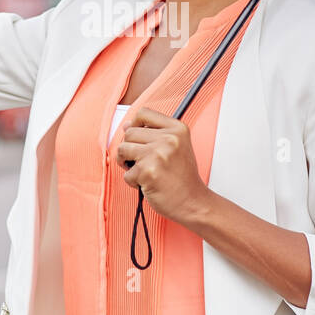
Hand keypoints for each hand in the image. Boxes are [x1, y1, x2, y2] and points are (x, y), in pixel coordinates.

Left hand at [114, 107, 209, 223]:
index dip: (134, 124)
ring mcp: (157, 154)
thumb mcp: (177, 146)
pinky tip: (148, 183)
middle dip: (130, 148)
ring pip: (123, 149)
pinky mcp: (147, 172)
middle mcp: (168, 139)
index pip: (143, 113)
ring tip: (141, 171)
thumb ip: (155, 133)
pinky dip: (133, 181)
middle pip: (129, 132)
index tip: (136, 137)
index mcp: (177, 129)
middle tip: (141, 161)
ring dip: (127, 163)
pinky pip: (126, 173)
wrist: (192, 201)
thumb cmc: (182, 176)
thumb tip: (126, 126)